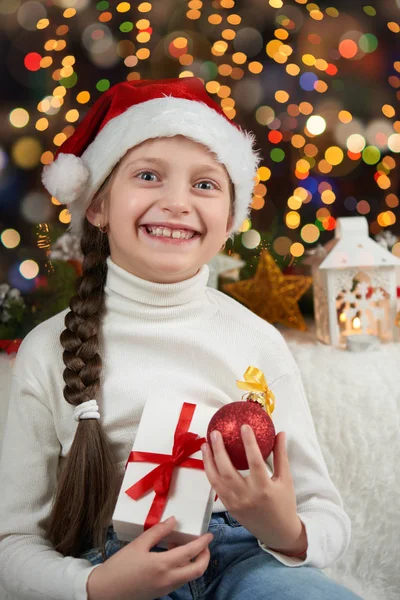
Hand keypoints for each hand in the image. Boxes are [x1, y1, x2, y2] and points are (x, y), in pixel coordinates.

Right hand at [87, 517, 212, 599]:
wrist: (105, 591)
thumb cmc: (119, 566)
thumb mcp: (138, 545)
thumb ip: (158, 531)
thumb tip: (174, 521)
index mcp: (163, 565)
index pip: (191, 553)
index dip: (203, 543)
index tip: (209, 534)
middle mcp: (168, 579)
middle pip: (197, 570)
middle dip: (205, 556)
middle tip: (203, 544)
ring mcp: (165, 588)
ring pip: (189, 576)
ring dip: (193, 562)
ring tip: (183, 545)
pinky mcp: (160, 592)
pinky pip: (179, 580)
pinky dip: (182, 567)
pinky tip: (171, 555)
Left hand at [202, 425, 306, 553]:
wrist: (278, 533)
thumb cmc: (284, 504)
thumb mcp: (286, 480)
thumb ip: (281, 456)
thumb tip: (280, 433)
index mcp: (264, 488)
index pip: (255, 462)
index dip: (249, 443)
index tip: (243, 426)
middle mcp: (247, 496)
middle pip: (227, 471)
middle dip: (218, 450)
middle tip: (214, 433)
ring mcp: (235, 503)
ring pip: (216, 480)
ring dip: (208, 461)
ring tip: (205, 444)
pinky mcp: (228, 507)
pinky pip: (216, 487)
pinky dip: (210, 472)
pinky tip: (208, 459)